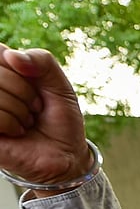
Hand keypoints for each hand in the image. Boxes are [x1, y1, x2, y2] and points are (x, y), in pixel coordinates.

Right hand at [0, 44, 90, 188]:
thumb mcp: (58, 84)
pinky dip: (9, 122)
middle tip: (36, 108)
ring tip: (27, 121)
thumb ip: (41, 61)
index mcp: (3, 70)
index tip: (35, 83)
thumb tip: (10, 55)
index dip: (20, 67)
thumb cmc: (59, 118)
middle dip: (25, 91)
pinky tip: (17, 131)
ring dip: (19, 108)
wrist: (65, 154)